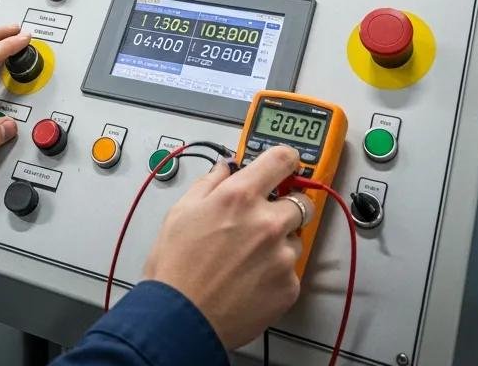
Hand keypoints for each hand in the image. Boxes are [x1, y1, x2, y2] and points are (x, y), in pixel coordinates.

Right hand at [142, 145, 306, 349]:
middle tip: (263, 217)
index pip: (283, 159)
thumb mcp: (182, 210)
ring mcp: (282, 256)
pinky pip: (291, 269)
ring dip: (280, 240)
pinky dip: (277, 270)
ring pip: (295, 237)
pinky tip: (251, 277)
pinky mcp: (289, 287)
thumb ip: (210, 182)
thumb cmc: (176, 265)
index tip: (284, 165)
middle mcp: (267, 222)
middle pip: (301, 201)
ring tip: (249, 255)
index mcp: (240, 196)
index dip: (285, 159)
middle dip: (285, 205)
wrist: (181, 318)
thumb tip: (225, 169)